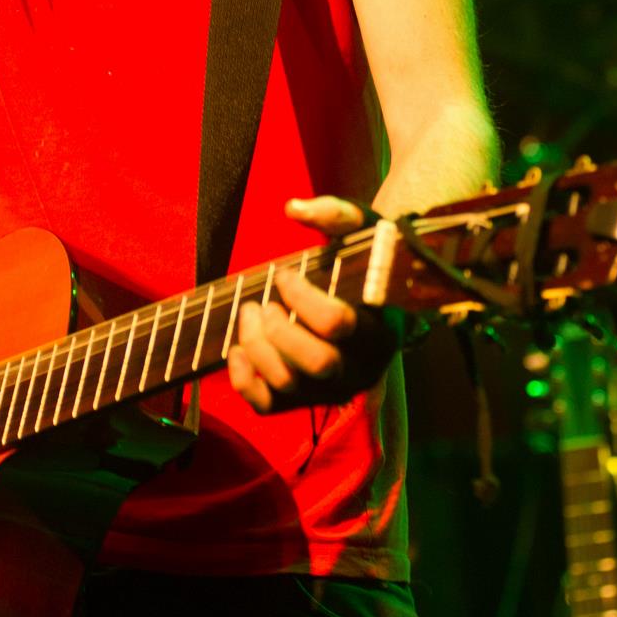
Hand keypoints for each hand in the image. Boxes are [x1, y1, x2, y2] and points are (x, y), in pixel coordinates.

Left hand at [226, 195, 397, 414]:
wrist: (368, 299)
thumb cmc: (364, 259)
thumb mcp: (362, 229)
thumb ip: (335, 212)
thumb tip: (293, 208)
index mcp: (380, 329)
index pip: (336, 324)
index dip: (300, 296)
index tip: (284, 275)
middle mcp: (360, 368)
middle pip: (317, 364)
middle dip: (279, 329)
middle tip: (263, 303)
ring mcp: (330, 390)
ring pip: (288, 385)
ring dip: (255, 346)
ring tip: (249, 312)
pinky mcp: (303, 401)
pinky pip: (267, 407)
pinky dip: (242, 381)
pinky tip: (236, 349)